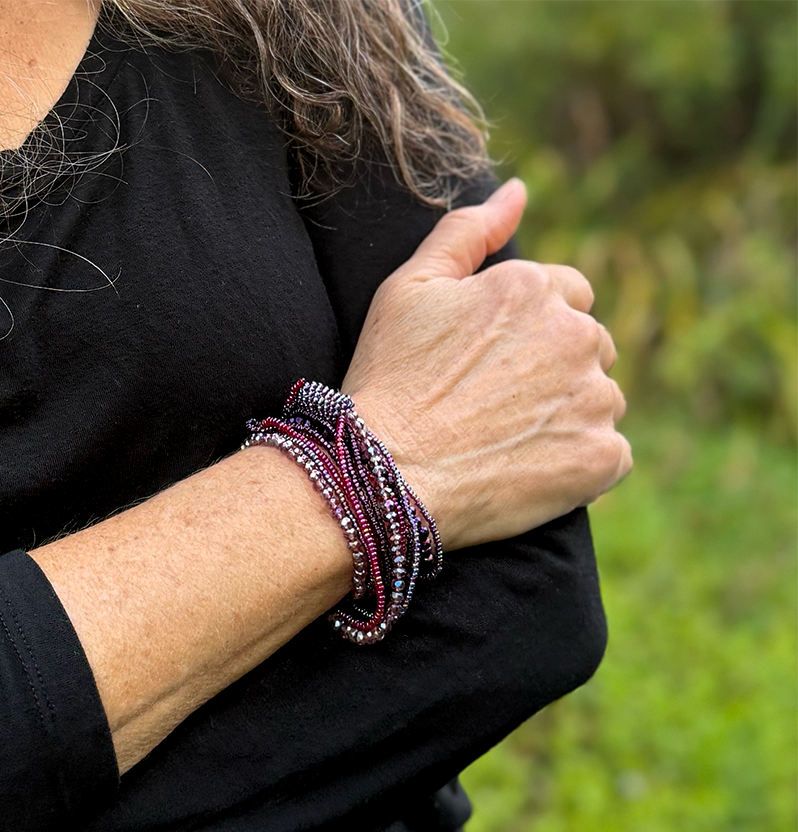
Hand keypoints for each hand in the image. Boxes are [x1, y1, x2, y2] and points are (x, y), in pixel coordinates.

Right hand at [342, 179, 631, 550]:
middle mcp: (576, 335)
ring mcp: (593, 399)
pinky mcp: (601, 457)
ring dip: (569, 415)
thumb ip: (467, 231)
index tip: (491, 367)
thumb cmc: (389, 381)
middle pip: (590, 346)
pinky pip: (611, 454)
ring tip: (507, 441)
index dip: (529, 331)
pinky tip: (529, 470)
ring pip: (601, 400)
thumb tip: (519, 192)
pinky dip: (581, 464)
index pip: (569, 296)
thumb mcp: (408, 288)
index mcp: (534, 288)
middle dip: (555, 369)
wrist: (386, 474)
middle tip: (494, 407)